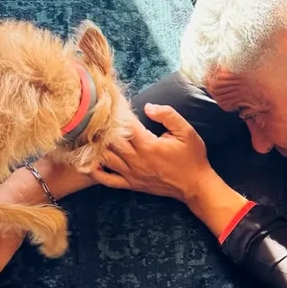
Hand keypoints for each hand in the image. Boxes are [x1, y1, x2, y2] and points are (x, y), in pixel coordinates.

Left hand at [92, 103, 214, 202]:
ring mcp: (132, 174)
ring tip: (90, 134)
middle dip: (104, 127)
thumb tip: (148, 106)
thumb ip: (168, 115)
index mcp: (148, 145)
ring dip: (97, 146)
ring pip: (106, 158)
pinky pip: (108, 180)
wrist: (195, 185)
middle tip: (97, 116)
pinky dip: (97, 172)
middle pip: (111, 140)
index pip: (126, 124)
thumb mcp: (186, 132)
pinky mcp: (132, 184)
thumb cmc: (192, 157)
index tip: (113, 102)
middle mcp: (136, 160)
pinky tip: (91, 162)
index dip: (118, 112)